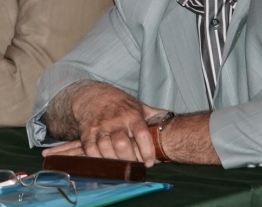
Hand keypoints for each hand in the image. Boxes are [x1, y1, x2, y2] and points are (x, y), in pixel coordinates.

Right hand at [43, 82, 158, 166]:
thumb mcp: (138, 106)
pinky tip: (105, 161)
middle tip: (134, 166)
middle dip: (129, 159)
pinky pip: (90, 150)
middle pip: (122, 144)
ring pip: (105, 148)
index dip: (147, 150)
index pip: (142, 133)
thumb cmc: (120, 105)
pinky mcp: (87, 133)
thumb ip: (154, 116)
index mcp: (131, 115)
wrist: (92, 95)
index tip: (150, 162)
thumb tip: (174, 121)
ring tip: (120, 165)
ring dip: (113, 161)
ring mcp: (100, 127)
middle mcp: (115, 121)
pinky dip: (97, 159)